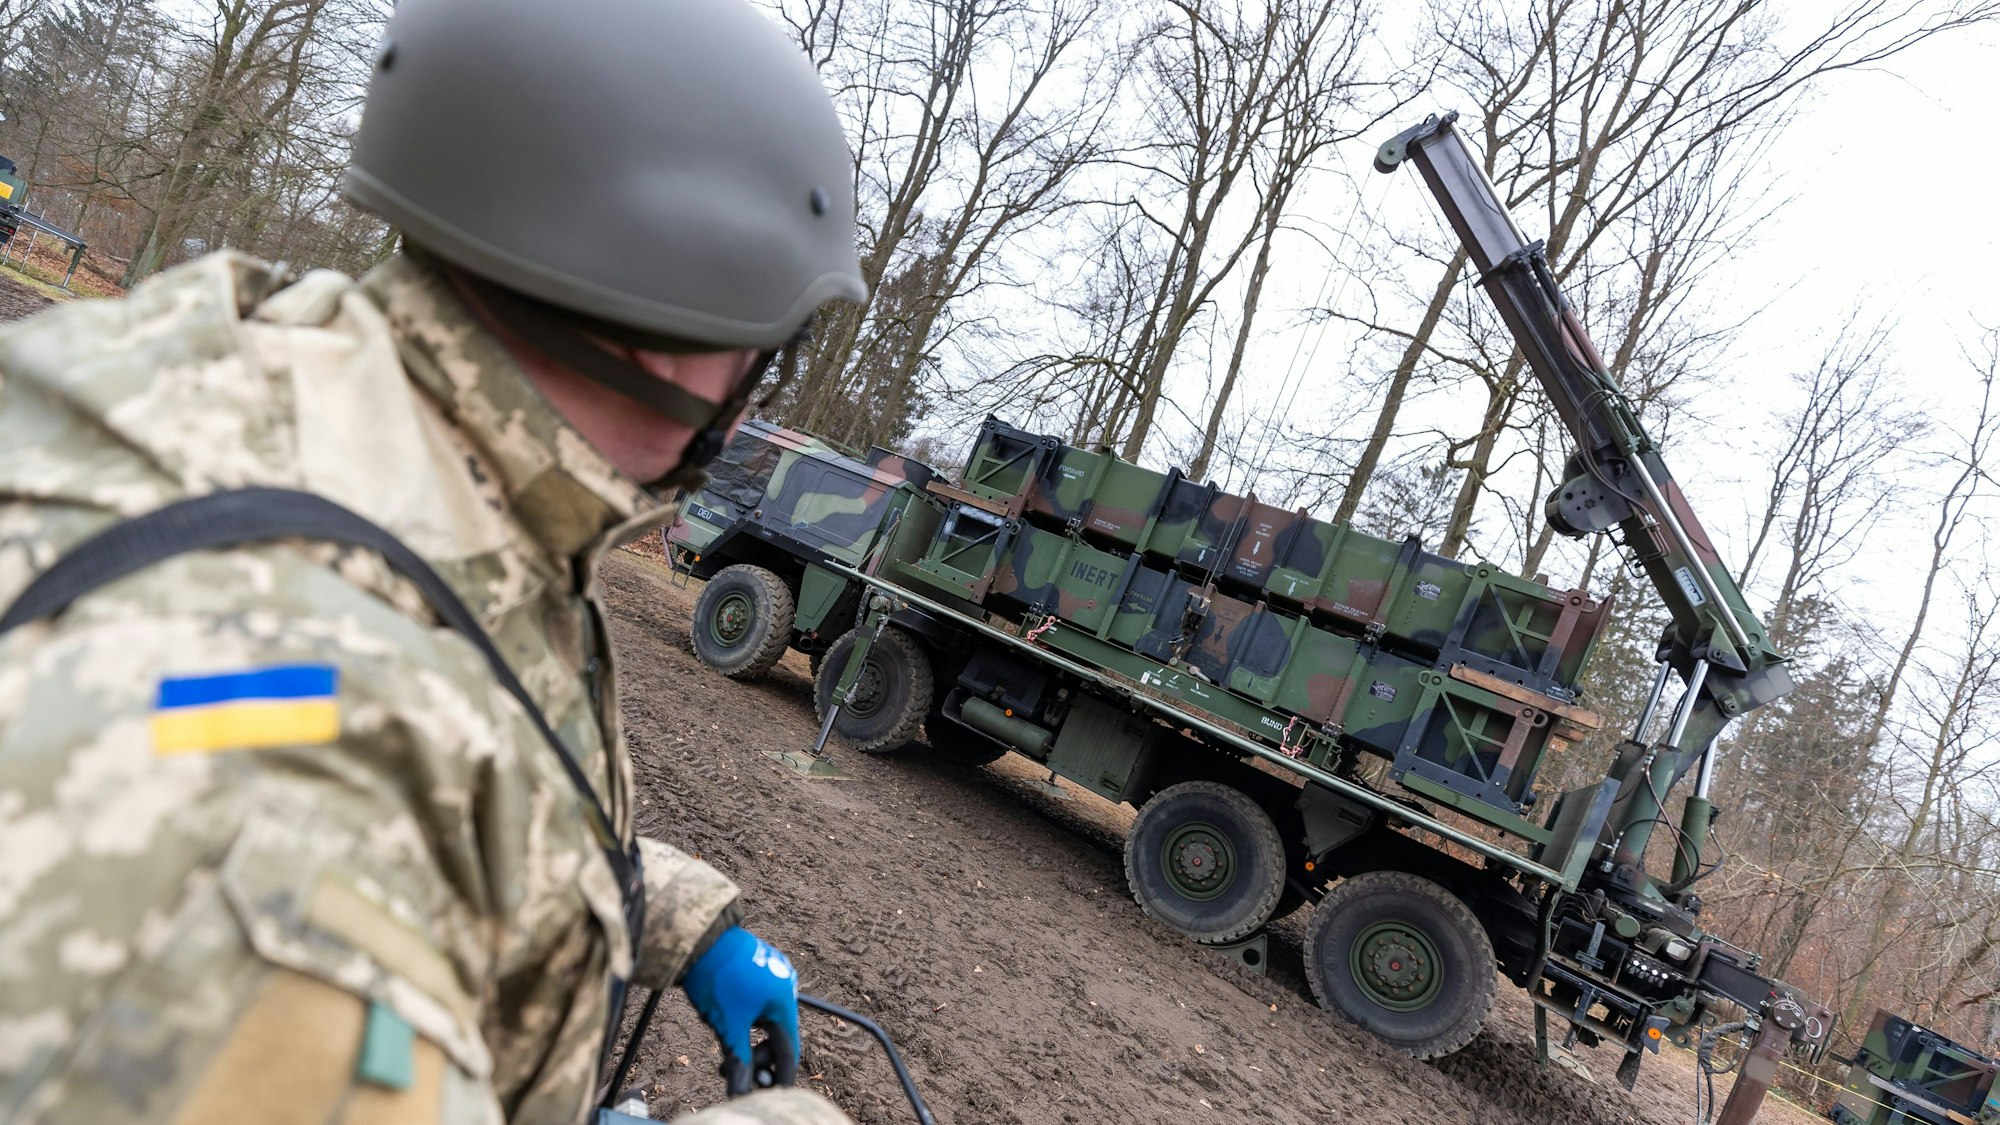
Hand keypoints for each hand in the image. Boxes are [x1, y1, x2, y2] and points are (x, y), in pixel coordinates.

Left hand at [681, 926, 800, 1094]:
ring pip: (764, 1018)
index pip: (789, 1049)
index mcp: (785, 1002)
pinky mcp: (760, 965)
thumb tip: (741, 1091)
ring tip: (723, 1039)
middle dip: (754, 1055)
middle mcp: (786, 986)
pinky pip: (758, 1000)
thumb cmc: (717, 980)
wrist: (700, 939)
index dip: (780, 1074)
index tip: (773, 1092)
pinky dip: (746, 1016)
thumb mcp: (728, 1027)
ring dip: (747, 1036)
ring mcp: (774, 973)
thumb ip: (740, 1061)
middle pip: (776, 1034)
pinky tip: (725, 1017)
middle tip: (728, 1067)